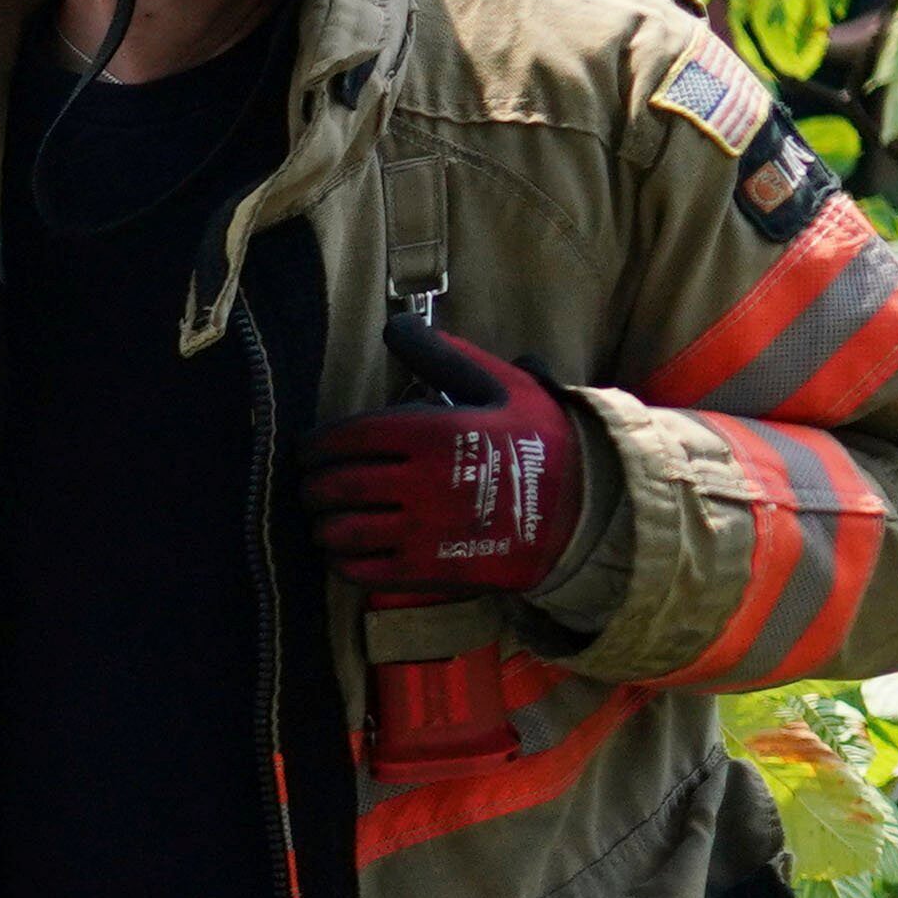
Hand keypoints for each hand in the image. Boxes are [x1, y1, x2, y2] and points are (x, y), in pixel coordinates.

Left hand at [299, 328, 581, 599]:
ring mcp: (422, 531)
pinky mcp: (428, 572)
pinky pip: (360, 571)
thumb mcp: (502, 386)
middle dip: (312, 487)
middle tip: (313, 486)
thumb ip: (442, 356)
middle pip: (333, 487)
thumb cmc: (541, 441)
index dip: (315, 446)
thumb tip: (395, 325)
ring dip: (323, 525)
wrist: (588, 511)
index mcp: (432, 433)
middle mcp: (420, 483)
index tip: (309, 452)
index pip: (345, 439)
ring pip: (339, 532)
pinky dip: (342, 561)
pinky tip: (346, 552)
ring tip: (327, 520)